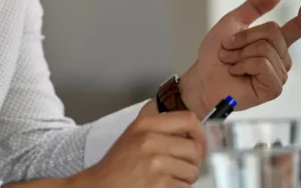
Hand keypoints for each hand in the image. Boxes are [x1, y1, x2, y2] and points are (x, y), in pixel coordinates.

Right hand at [71, 111, 205, 187]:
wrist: (100, 186)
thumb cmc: (117, 165)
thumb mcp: (135, 136)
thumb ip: (160, 130)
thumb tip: (192, 134)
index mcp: (145, 125)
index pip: (188, 119)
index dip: (199, 133)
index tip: (198, 143)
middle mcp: (150, 140)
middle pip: (195, 148)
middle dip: (193, 161)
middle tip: (183, 166)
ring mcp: (155, 163)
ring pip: (192, 170)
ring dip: (186, 178)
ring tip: (170, 177)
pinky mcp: (159, 184)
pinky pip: (185, 187)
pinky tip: (165, 186)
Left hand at [180, 0, 300, 116]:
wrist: (203, 78)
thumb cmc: (216, 54)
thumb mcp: (233, 22)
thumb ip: (256, 5)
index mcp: (274, 42)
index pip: (299, 26)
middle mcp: (281, 57)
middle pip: (273, 31)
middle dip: (244, 37)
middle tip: (228, 48)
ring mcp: (279, 74)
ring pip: (266, 48)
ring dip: (240, 53)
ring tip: (231, 62)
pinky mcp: (274, 88)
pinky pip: (262, 64)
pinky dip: (244, 65)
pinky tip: (237, 72)